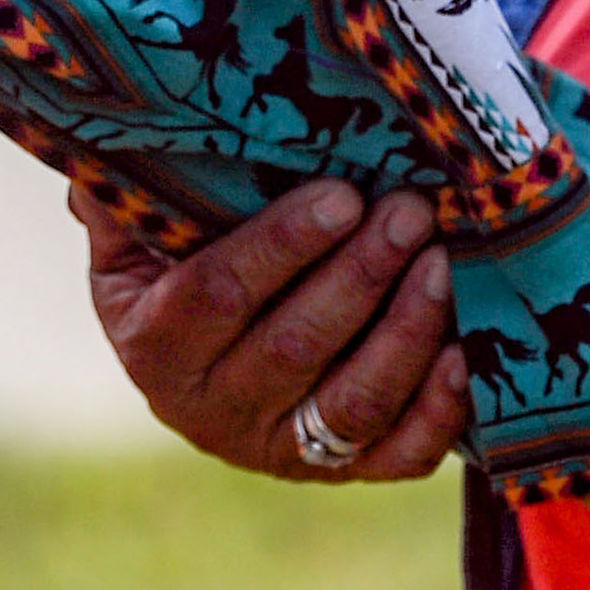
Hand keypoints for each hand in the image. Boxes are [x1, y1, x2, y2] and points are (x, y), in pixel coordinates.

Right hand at [74, 178, 468, 481]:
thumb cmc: (182, 258)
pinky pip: (398, 454)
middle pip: (294, 346)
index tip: (342, 194)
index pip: (218, 294)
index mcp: (154, 346)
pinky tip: (463, 351)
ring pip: (352, 401)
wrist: (217, 350)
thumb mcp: (138, 229)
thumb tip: (126, 117)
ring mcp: (280, 451)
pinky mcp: (341, 472)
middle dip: (361, 274)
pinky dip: (437, 408)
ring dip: (405, 330)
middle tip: (411, 210)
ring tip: (443, 261)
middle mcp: (211, 412)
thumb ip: (129, 187)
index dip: (282, 246)